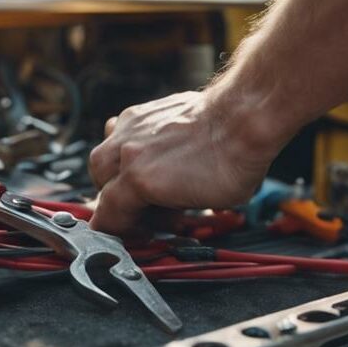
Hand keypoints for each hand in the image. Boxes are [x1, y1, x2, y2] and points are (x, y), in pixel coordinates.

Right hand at [88, 90, 280, 233]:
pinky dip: (130, 147)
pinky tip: (152, 153)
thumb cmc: (233, 162)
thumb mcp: (202, 205)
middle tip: (144, 210)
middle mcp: (127, 152)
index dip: (119, 231)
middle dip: (118, 200)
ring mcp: (131, 128)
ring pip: (104, 155)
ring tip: (144, 180)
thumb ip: (168, 211)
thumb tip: (159, 215)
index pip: (108, 215)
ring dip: (118, 172)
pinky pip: (121, 132)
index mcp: (138, 180)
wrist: (245, 119)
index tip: (129, 234)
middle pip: (101, 183)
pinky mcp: (141, 112)